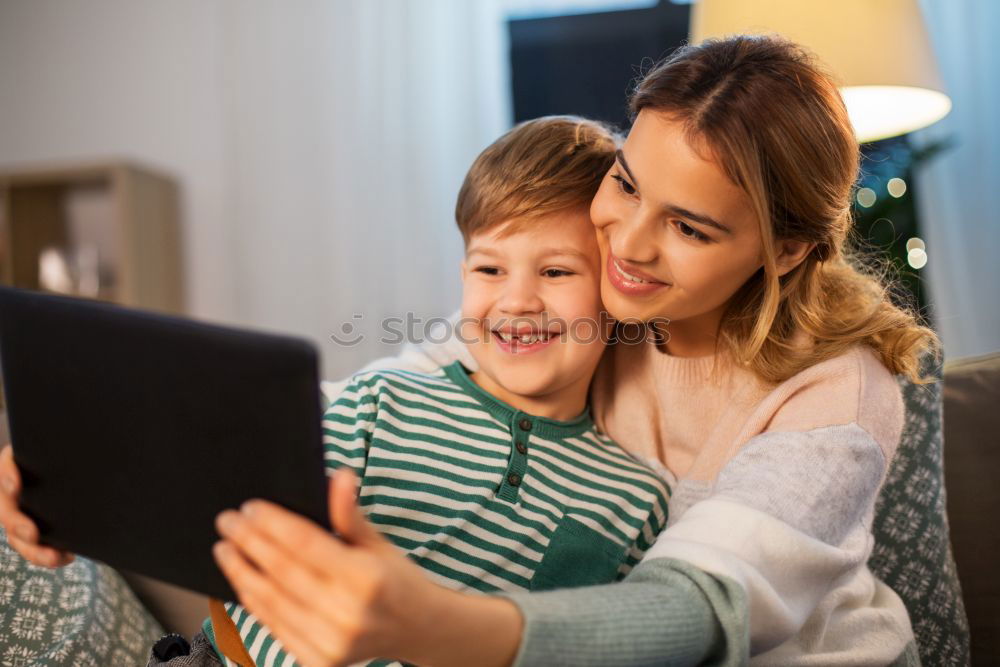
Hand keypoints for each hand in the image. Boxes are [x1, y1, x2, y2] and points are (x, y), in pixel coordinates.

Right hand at [0, 444, 74, 566]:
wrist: (76, 463)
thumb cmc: (69, 446)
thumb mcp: (64, 441)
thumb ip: (65, 439)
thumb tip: (90, 424)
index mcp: (17, 464)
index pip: (6, 467)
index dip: (8, 476)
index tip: (16, 485)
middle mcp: (13, 491)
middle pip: (6, 510)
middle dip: (17, 523)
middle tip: (32, 533)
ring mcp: (22, 513)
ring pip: (18, 536)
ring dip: (35, 550)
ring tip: (56, 556)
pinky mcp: (35, 530)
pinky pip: (36, 548)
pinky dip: (49, 555)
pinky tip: (67, 556)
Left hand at [213, 468, 521, 666]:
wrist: (417, 630)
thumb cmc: (396, 580)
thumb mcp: (378, 543)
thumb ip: (350, 513)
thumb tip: (340, 475)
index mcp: (367, 578)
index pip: (306, 545)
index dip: (273, 524)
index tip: (249, 507)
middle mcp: (348, 613)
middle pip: (283, 571)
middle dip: (249, 542)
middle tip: (227, 521)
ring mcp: (331, 642)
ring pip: (272, 601)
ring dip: (242, 572)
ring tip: (224, 548)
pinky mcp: (319, 661)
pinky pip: (275, 626)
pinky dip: (254, 601)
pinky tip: (243, 579)